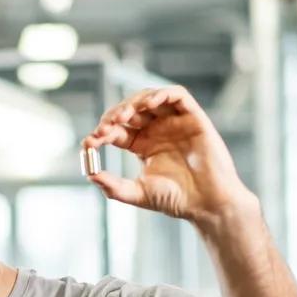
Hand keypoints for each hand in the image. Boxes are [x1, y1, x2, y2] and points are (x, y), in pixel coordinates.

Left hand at [83, 86, 261, 234]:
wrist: (206, 203)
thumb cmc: (175, 200)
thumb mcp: (137, 192)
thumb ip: (112, 185)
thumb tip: (90, 174)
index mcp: (142, 145)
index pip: (116, 130)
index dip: (101, 132)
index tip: (89, 142)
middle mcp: (157, 130)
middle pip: (129, 111)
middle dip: (114, 115)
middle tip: (104, 127)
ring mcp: (175, 122)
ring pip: (150, 98)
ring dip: (133, 102)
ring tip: (122, 116)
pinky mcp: (193, 117)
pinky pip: (177, 95)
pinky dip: (161, 94)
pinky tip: (148, 104)